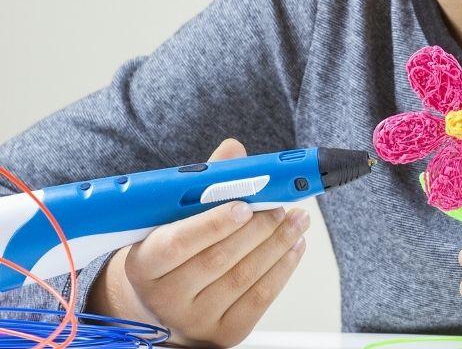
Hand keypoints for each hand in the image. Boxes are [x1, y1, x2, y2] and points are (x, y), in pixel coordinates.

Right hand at [86, 138, 309, 347]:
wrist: (163, 304)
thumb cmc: (173, 247)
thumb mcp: (174, 215)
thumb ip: (204, 181)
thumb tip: (233, 149)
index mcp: (144, 262)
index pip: (177, 244)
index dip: (212, 223)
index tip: (244, 205)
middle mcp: (165, 298)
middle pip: (218, 260)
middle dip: (258, 227)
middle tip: (282, 204)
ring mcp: (194, 321)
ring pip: (243, 278)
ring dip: (278, 244)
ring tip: (298, 219)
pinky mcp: (223, 334)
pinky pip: (259, 299)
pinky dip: (282, 269)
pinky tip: (295, 246)